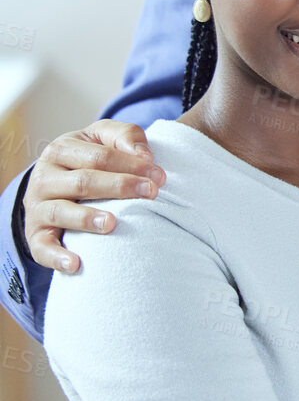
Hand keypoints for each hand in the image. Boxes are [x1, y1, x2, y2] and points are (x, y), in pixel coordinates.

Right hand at [21, 120, 164, 272]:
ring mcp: (37, 208)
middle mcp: (44, 179)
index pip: (98, 156)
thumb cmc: (89, 158)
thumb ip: (126, 136)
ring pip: (61, 212)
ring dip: (86, 219)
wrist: (54, 181)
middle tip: (151, 193)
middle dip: (119, 186)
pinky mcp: (35, 235)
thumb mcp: (103, 138)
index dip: (131, 164)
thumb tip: (145, 156)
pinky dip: (56, 257)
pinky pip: (41, 248)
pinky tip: (77, 264)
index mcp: (61, 150)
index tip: (160, 176)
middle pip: (83, 182)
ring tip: (111, 224)